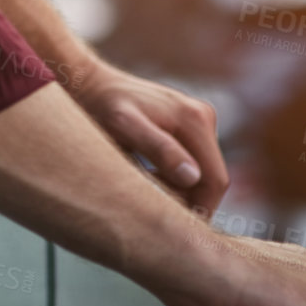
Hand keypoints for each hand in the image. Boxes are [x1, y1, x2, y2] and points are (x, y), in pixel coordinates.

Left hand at [73, 59, 228, 217]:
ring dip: (181, 189)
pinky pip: (193, 161)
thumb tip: (192, 176)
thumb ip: (159, 149)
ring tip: (147, 186)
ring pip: (202, 172)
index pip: (215, 180)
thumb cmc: (102, 106)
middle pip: (212, 178)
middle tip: (154, 205)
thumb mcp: (124, 127)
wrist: (90, 84)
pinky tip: (149, 173)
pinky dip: (175, 176)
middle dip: (190, 199)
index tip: (172, 221)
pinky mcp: (188, 125)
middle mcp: (203, 116)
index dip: (200, 208)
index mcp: (195, 119)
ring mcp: (198, 120)